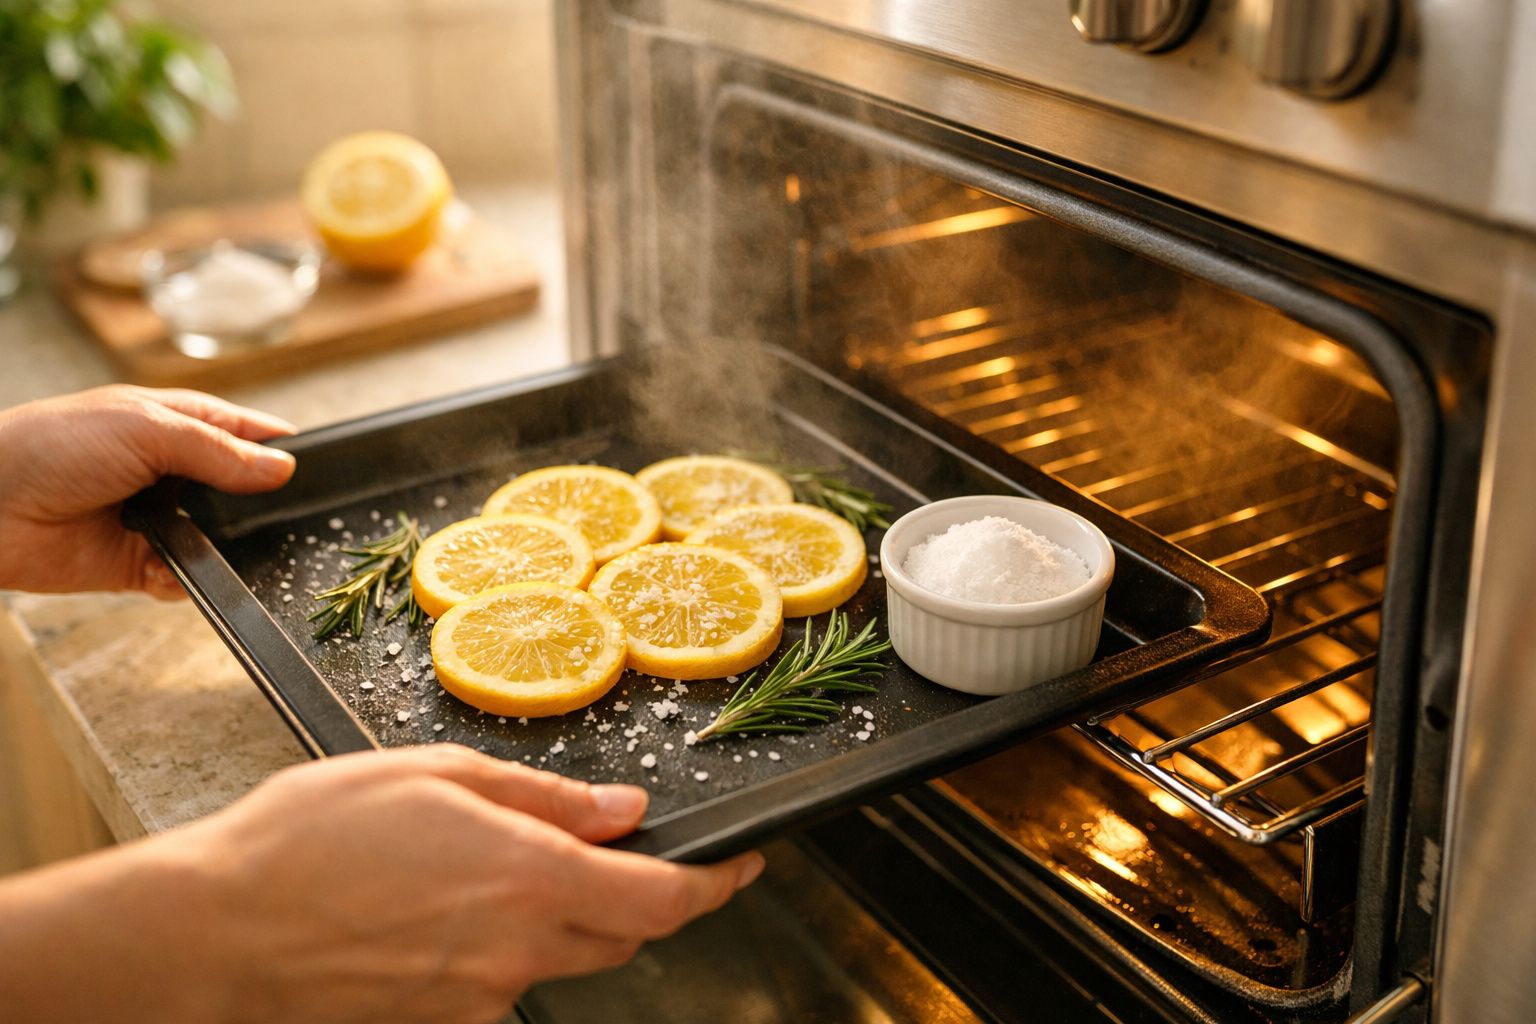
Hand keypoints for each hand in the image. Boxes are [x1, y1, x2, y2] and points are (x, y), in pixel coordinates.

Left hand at [0, 384, 295, 596]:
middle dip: (259, 509)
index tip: (315, 475)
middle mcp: (178, 471)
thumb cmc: (51, 447)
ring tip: (212, 544)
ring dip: (225, 548)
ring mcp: (163, 519)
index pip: (255, 436)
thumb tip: (283, 469)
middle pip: (247, 494)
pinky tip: (168, 567)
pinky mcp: (143, 564)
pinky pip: (188, 577)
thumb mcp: (146, 429)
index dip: (286, 453)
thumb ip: (220, 451)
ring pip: (224, 540)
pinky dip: (187, 578)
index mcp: (183, 424)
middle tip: (266, 519)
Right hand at [0, 746, 763, 1023]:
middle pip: (624, 937)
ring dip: (563, 922)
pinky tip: (440, 913)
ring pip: (563, 963)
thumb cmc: (311, 835)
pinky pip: (500, 989)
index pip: (663, 899)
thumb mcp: (435, 775)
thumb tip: (623, 812)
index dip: (717, 885)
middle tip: (608, 851)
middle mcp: (517, 951)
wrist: (214, 931)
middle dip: (638, 897)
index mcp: (529, 876)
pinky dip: (500, 952)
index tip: (743, 865)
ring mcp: (479, 999)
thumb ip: (544, 798)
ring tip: (489, 872)